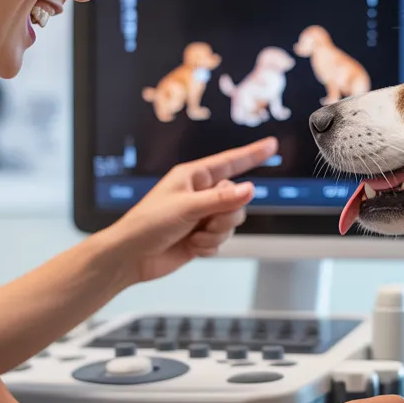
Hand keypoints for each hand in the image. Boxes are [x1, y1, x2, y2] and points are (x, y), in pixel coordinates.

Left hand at [100, 137, 277, 284]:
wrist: (131, 257)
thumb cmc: (147, 224)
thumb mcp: (186, 208)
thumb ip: (221, 199)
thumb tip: (249, 189)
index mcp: (193, 177)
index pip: (230, 162)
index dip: (252, 154)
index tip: (272, 146)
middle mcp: (200, 194)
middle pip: (237, 199)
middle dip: (227, 214)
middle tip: (208, 221)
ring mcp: (201, 216)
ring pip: (232, 221)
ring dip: (217, 232)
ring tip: (195, 236)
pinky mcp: (201, 236)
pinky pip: (222, 239)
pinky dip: (210, 245)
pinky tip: (192, 247)